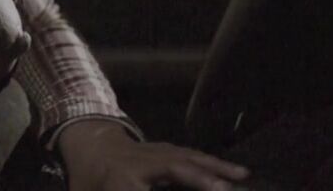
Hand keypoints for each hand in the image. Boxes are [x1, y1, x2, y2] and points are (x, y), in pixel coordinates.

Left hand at [58, 119, 249, 190]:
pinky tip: (238, 172)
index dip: (176, 190)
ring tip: (242, 177)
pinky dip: (214, 163)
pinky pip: (191, 155)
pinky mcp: (165, 149)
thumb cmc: (89, 182)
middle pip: (172, 168)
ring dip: (215, 169)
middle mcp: (138, 162)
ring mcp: (153, 152)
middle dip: (198, 179)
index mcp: (118, 179)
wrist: (90, 146)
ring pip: (186, 158)